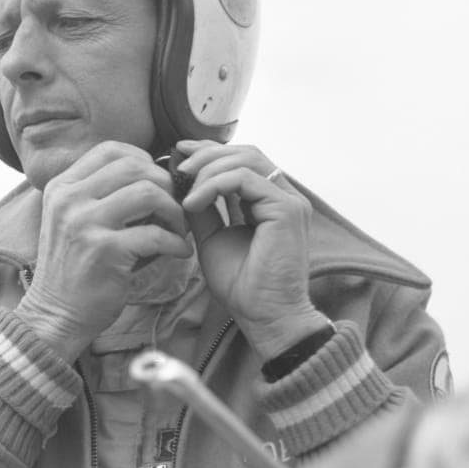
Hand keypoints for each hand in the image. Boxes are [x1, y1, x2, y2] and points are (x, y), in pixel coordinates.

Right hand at [16, 141, 191, 360]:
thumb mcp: (74, 221)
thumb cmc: (74, 268)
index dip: (143, 159)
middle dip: (165, 184)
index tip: (157, 182)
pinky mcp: (105, 252)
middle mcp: (70, 200)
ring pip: (148, 192)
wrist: (55, 314)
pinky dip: (176, 242)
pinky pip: (155, 234)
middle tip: (176, 207)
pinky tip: (179, 251)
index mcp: (62, 187)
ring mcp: (85, 224)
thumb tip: (153, 175)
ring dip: (174, 210)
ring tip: (178, 228)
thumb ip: (101, 195)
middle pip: (134, 166)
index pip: (110, 150)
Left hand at [175, 141, 326, 358]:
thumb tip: (182, 182)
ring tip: (184, 188)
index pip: (242, 161)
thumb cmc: (241, 285)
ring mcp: (289, 200)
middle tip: (178, 164)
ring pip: (246, 160)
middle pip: (246, 153)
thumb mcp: (211, 237)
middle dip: (208, 154)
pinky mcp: (287, 209)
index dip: (210, 152)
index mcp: (269, 201)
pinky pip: (246, 179)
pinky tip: (193, 202)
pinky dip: (215, 185)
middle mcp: (283, 196)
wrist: (263, 315)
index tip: (180, 153)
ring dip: (208, 168)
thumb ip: (203, 208)